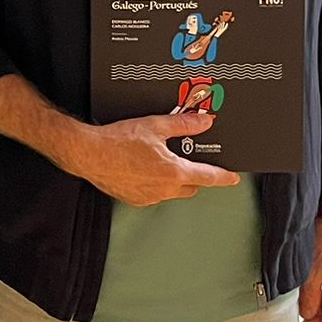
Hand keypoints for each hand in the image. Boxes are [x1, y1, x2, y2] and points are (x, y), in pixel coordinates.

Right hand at [70, 112, 239, 207]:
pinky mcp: (135, 200)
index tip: (233, 178)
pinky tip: (140, 170)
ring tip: (155, 162)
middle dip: (193, 176)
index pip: (209, 176)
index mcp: (174, 172)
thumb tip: (204, 121)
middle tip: (182, 160)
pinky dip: (153, 184)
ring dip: (171, 180)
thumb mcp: (155, 125)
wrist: (88, 153)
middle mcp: (165, 189)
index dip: (224, 177)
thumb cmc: (117, 142)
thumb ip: (184, 124)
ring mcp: (150, 197)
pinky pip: (154, 195)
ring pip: (172, 191)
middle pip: (192, 186)